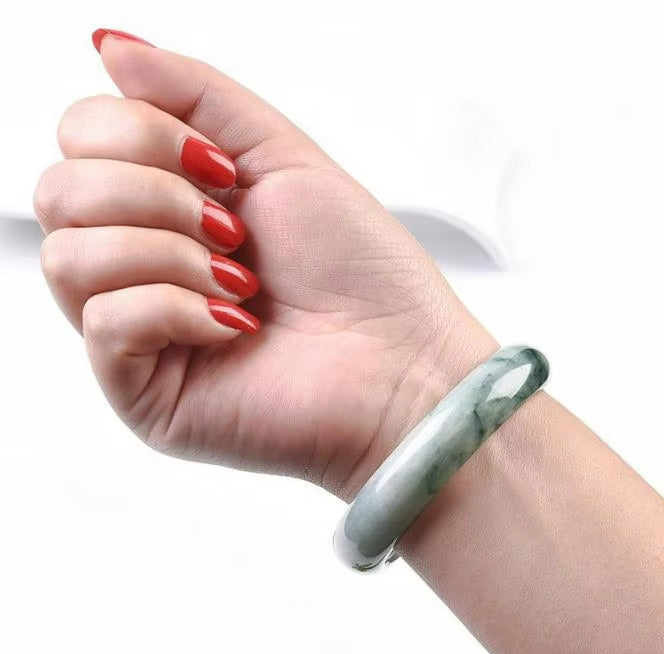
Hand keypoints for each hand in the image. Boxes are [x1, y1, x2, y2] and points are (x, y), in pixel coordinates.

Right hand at [34, 31, 495, 499]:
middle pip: (58, 192)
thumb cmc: (361, 271)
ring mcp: (138, 334)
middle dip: (153, 192)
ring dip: (167, 252)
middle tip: (234, 231)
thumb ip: (195, 96)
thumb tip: (109, 48)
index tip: (224, 170)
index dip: (138, 134)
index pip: (81, 140)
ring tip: (240, 282)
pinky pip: (105, 322)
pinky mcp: (142, 393)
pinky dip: (174, 308)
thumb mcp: (280, 155)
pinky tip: (234, 327)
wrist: (403, 365)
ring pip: (68, 256)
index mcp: (168, 208)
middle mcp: (142, 267)